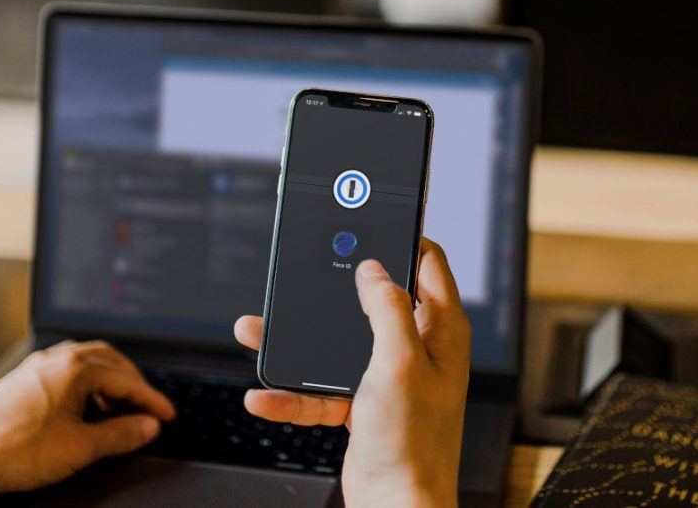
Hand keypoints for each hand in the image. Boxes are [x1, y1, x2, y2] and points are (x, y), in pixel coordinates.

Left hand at [0, 340, 174, 494]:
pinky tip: (85, 403)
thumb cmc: (15, 450)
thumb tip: (149, 426)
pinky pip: (68, 368)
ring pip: (89, 360)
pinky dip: (88, 381)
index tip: (167, 415)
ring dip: (111, 379)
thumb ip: (121, 434)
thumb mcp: (80, 448)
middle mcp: (59, 359)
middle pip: (112, 361)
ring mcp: (40, 366)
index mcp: (77, 369)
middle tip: (148, 407)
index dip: (152, 400)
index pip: (128, 381)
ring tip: (120, 405)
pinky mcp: (25, 378)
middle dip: (135, 383)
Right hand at [235, 238, 470, 506]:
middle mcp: (415, 346)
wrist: (394, 505)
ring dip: (302, 339)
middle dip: (340, 284)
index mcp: (438, 330)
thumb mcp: (398, 363)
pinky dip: (294, 391)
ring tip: (259, 330)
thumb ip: (388, 309)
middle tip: (309, 267)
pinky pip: (322, 386)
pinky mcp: (361, 400)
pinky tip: (264, 394)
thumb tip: (374, 269)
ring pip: (339, 340)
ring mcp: (387, 374)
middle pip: (376, 297)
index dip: (404, 237)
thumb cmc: (411, 441)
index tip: (374, 218)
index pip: (428, 263)